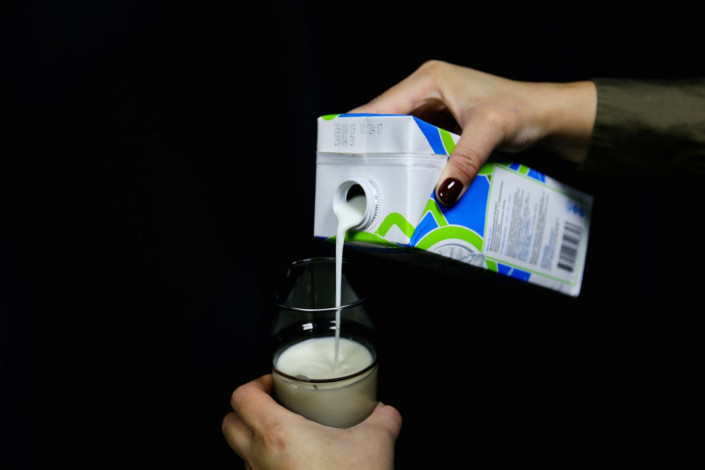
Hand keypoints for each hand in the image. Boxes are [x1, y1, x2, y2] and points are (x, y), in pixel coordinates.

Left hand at [222, 374, 401, 469]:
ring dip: (256, 440)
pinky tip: (296, 464)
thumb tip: (386, 412)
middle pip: (230, 423)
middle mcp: (260, 459)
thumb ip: (383, 419)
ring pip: (241, 453)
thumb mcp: (376, 443)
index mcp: (277, 434)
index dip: (256, 383)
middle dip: (248, 410)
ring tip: (287, 435)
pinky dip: (268, 465)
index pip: (242, 396)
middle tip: (275, 405)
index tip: (275, 383)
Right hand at [350, 60, 596, 205]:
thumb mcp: (490, 131)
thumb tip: (443, 190)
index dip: (359, 129)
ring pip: (402, 140)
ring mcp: (435, 113)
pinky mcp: (444, 130)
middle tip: (360, 176)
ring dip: (396, 161)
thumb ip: (464, 159)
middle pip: (387, 125)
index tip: (339, 152)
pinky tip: (411, 183)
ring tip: (381, 184)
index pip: (382, 106)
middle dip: (375, 150)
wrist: (549, 117)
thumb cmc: (523, 108)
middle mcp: (427, 94)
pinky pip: (420, 149)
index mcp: (429, 81)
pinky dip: (415, 165)